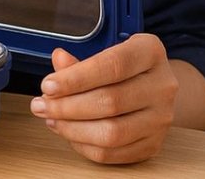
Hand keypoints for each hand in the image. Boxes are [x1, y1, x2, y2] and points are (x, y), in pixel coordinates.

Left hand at [29, 34, 178, 163]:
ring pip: (112, 132)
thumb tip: (59, 60)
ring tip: (52, 119)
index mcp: (150, 52)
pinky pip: (113, 153)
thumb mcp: (106, 53)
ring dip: (73, 128)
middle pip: (110, 101)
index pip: (113, 66)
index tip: (48, 86)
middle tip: (41, 105)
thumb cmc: (126, 69)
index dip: (76, 78)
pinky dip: (84, 145)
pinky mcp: (153, 144)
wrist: (155, 90)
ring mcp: (161, 118)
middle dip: (67, 106)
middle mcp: (162, 85)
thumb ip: (81, 61)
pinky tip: (69, 132)